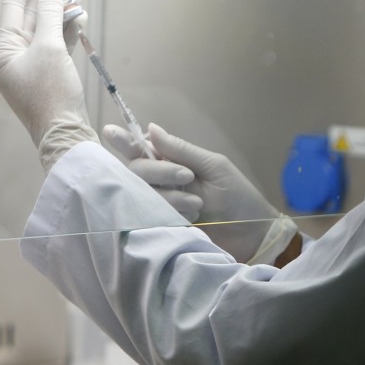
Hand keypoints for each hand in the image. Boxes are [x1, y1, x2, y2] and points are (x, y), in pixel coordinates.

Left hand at [0, 0, 97, 170]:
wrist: (65, 136)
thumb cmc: (52, 93)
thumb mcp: (51, 48)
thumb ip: (52, 13)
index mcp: (2, 49)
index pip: (14, 3)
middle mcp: (11, 55)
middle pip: (30, 14)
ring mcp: (29, 66)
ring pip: (45, 28)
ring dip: (62, 9)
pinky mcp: (47, 74)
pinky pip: (55, 43)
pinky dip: (66, 29)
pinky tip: (79, 14)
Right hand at [103, 122, 298, 263]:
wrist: (253, 236)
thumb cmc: (238, 197)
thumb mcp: (214, 167)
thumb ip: (181, 150)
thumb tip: (149, 128)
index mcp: (173, 163)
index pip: (142, 149)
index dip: (124, 141)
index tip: (111, 131)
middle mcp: (162, 183)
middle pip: (138, 171)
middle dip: (160, 171)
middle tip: (188, 177)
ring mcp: (160, 206)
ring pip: (143, 194)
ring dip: (172, 197)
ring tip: (199, 206)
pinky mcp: (162, 228)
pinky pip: (148, 218)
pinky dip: (169, 214)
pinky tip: (189, 219)